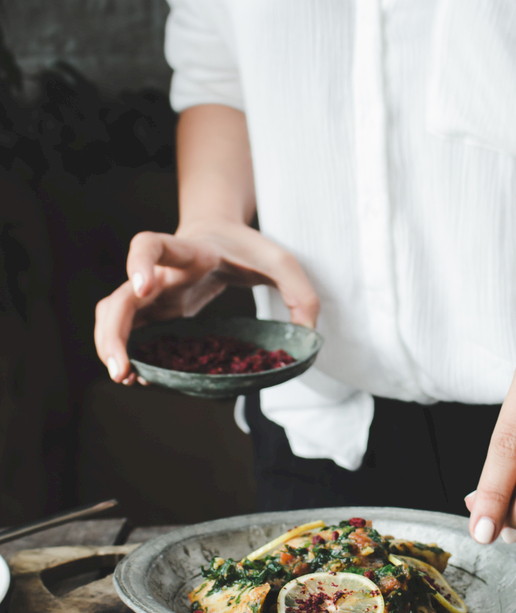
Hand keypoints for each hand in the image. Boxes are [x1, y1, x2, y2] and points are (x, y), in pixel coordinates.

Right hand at [94, 220, 319, 383]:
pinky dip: (125, 354)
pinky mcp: (153, 311)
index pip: (150, 245)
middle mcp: (160, 274)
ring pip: (113, 316)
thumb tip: (309, 336)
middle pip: (119, 297)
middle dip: (112, 333)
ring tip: (127, 378)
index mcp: (187, 253)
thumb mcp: (281, 263)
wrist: (218, 233)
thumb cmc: (246, 248)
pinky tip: (137, 377)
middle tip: (122, 369)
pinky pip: (127, 331)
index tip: (143, 287)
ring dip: (110, 347)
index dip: (139, 263)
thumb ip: (301, 294)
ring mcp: (152, 294)